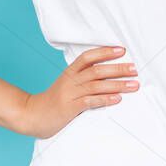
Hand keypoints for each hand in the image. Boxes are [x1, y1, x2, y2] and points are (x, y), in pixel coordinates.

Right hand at [16, 46, 138, 138]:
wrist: (31, 115)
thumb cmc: (53, 100)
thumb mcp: (66, 85)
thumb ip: (82, 78)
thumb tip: (106, 74)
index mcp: (70, 72)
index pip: (88, 57)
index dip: (105, 51)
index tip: (121, 50)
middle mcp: (70, 80)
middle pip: (97, 70)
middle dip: (118, 68)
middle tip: (134, 68)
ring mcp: (70, 94)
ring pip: (96, 85)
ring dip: (117, 84)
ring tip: (133, 84)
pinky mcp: (69, 108)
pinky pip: (90, 101)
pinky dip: (105, 99)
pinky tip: (117, 99)